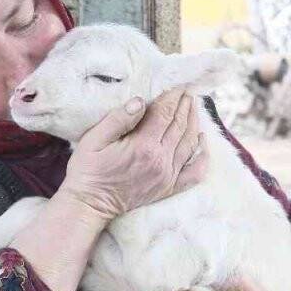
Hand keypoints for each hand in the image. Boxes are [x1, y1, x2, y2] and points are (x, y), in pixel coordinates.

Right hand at [58, 90, 207, 220]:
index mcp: (143, 146)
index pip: (165, 113)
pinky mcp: (168, 188)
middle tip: (187, 91)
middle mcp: (160, 160)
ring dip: (194, 122)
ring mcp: (167, 176)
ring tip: (193, 107)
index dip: (172, 96)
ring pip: (189, 143)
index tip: (176, 85)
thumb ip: (118, 119)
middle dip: (184, 105)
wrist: (89, 205)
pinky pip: (194, 173)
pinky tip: (202, 142)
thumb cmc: (88, 170)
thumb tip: (140, 102)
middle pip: (180, 125)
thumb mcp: (93, 139)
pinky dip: (203, 156)